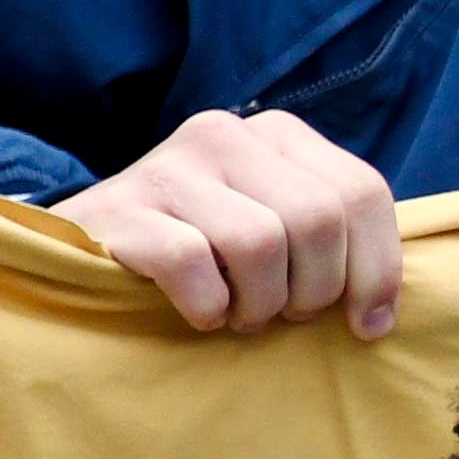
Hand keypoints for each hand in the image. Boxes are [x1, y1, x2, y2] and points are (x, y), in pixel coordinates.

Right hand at [55, 105, 406, 336]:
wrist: (77, 249)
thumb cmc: (193, 248)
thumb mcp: (267, 220)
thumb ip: (326, 233)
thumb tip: (381, 309)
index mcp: (273, 132)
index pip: (361, 191)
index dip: (377, 268)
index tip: (367, 325)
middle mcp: (222, 134)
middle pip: (316, 218)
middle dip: (313, 289)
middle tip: (284, 316)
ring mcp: (166, 167)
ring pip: (259, 243)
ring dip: (258, 303)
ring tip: (240, 316)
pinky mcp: (121, 210)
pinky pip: (192, 265)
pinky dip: (206, 306)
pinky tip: (199, 313)